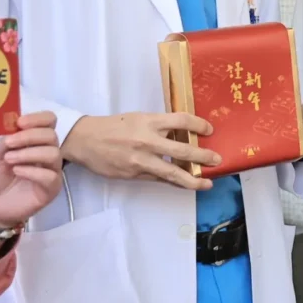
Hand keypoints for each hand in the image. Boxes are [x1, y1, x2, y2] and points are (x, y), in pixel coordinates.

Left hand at [0, 112, 64, 260]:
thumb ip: (5, 141)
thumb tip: (16, 126)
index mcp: (35, 141)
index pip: (49, 121)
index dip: (38, 118)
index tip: (20, 122)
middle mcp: (47, 153)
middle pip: (52, 135)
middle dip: (29, 136)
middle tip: (9, 144)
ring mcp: (52, 171)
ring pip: (53, 154)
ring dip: (29, 153)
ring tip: (9, 160)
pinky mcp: (51, 188)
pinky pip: (50, 175)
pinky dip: (32, 171)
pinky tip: (17, 171)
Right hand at [63, 112, 220, 190]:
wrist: (85, 140)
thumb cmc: (114, 127)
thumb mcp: (138, 118)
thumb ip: (159, 125)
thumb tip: (183, 133)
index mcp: (149, 121)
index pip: (181, 120)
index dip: (199, 124)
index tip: (209, 130)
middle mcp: (147, 140)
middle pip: (182, 149)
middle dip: (203, 156)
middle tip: (217, 160)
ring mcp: (141, 160)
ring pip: (172, 172)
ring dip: (192, 179)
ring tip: (206, 183)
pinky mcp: (134, 174)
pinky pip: (159, 179)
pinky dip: (173, 182)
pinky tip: (185, 184)